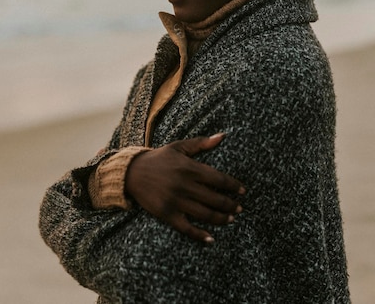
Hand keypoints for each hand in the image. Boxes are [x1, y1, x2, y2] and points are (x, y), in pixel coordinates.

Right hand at [125, 133, 244, 243]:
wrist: (132, 172)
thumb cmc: (159, 158)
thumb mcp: (179, 146)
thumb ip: (201, 143)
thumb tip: (222, 136)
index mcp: (190, 168)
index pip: (218, 179)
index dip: (233, 186)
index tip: (243, 191)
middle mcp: (185, 185)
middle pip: (215, 199)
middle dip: (230, 205)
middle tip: (240, 209)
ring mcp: (176, 201)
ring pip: (204, 214)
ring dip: (221, 219)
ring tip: (230, 219)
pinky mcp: (166, 214)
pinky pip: (186, 228)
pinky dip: (199, 235)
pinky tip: (210, 239)